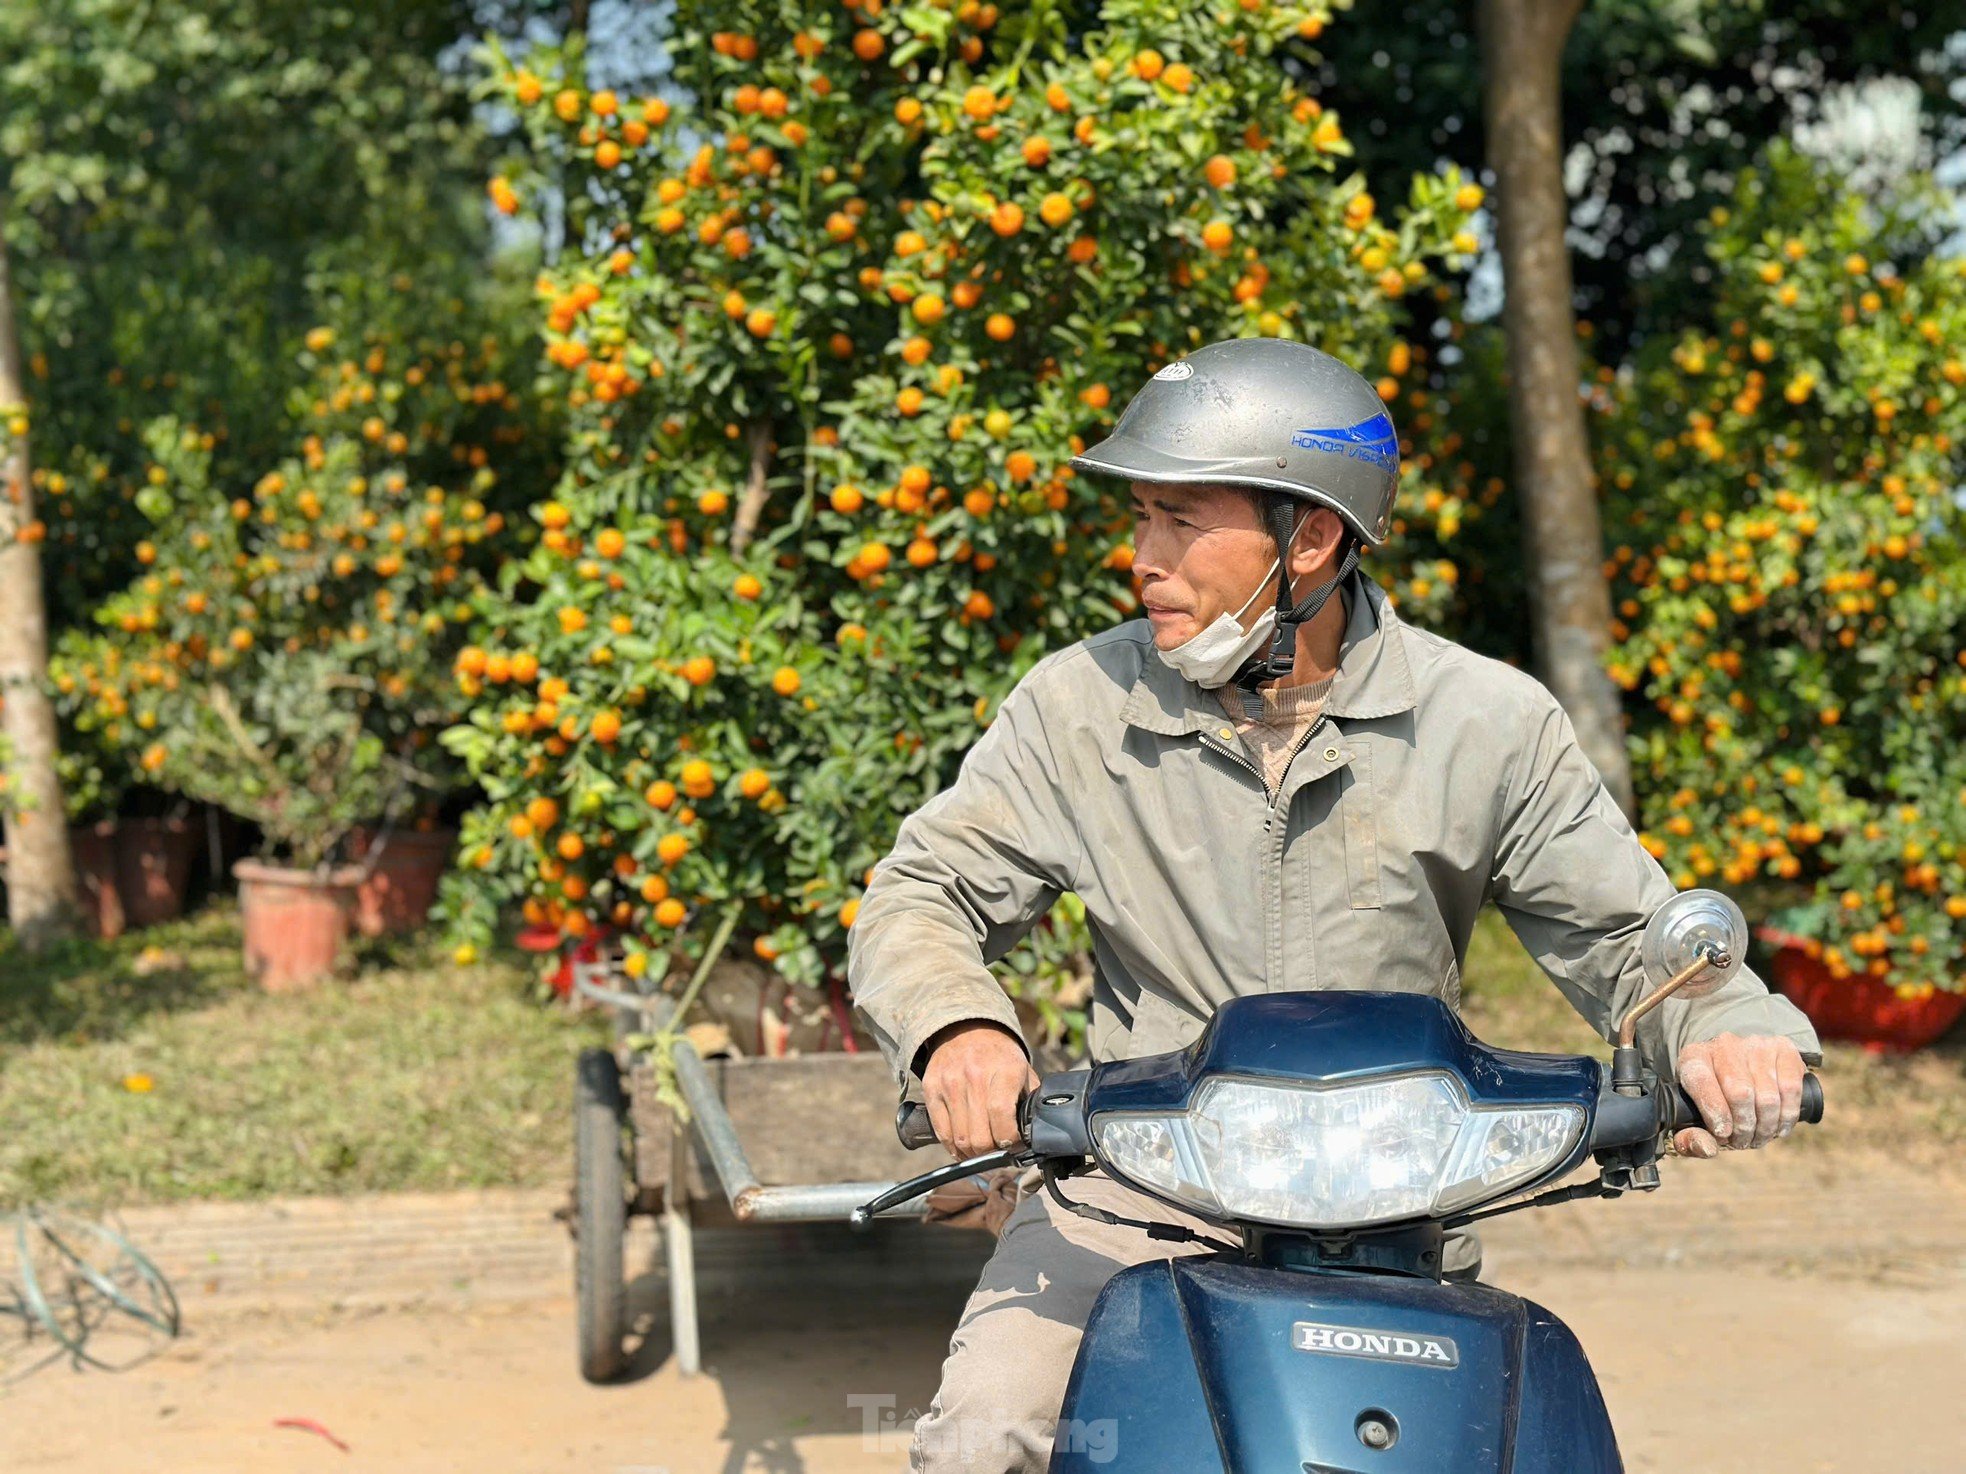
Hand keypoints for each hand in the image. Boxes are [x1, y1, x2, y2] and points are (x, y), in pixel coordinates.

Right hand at [921, 1020, 1038, 1159]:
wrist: (967, 1028)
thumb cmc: (1000, 1056)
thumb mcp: (1024, 1070)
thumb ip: (1030, 1101)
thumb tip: (1036, 1135)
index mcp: (1004, 1070)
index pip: (1002, 1116)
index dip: (1010, 1140)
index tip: (1015, 1146)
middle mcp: (974, 1076)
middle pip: (980, 1135)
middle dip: (992, 1155)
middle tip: (1000, 1155)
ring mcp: (950, 1083)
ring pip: (960, 1139)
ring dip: (973, 1156)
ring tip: (983, 1156)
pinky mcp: (931, 1089)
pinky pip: (941, 1132)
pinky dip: (953, 1149)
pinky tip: (964, 1151)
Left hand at [1671, 1032, 1806, 1157]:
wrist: (1737, 1067)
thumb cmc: (1711, 1099)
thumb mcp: (1691, 1116)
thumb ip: (1690, 1138)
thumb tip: (1708, 1149)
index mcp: (1693, 1056)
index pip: (1701, 1081)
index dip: (1715, 1113)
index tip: (1723, 1134)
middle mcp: (1724, 1044)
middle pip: (1740, 1093)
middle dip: (1744, 1127)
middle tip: (1742, 1141)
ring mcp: (1756, 1044)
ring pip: (1768, 1096)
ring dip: (1766, 1127)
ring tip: (1758, 1137)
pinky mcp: (1783, 1048)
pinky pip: (1791, 1089)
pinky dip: (1787, 1117)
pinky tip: (1779, 1128)